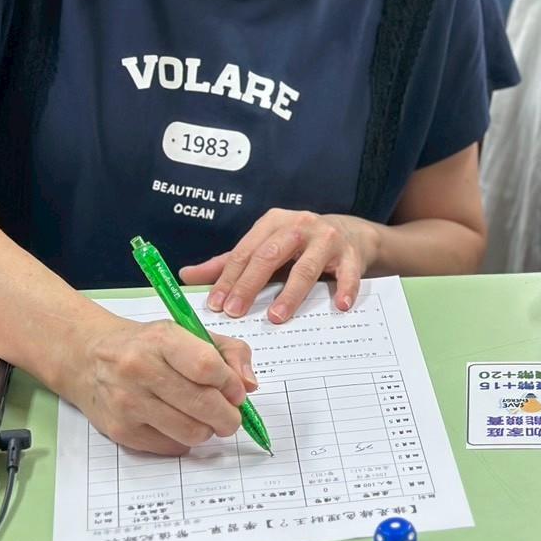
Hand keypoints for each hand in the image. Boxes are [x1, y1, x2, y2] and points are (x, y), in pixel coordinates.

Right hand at [63, 311, 255, 455]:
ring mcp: (128, 402)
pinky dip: (184, 440)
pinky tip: (177, 422)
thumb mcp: (189, 332)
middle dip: (229, 416)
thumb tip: (249, 385)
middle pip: (203, 405)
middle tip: (231, 415)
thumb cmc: (149, 345)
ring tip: (204, 418)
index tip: (238, 392)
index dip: (231, 384)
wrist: (90, 358)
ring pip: (191, 432)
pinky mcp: (121, 431)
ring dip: (208, 430)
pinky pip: (171, 447)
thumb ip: (229, 353)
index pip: (207, 367)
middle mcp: (140, 369)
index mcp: (162, 339)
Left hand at [180, 209, 379, 321]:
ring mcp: (327, 238)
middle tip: (235, 311)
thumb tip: (187, 275)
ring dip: (291, 293)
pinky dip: (345, 289)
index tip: (215, 304)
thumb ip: (229, 263)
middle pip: (270, 255)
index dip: (228, 278)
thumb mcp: (266, 247)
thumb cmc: (301, 245)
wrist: (352, 234)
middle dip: (250, 285)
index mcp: (274, 223)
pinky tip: (340, 306)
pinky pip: (348, 273)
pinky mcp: (351, 254)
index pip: (245, 252)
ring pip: (306, 266)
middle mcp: (299, 226)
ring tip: (277, 317)